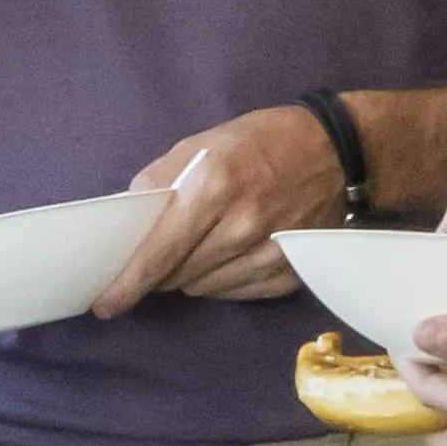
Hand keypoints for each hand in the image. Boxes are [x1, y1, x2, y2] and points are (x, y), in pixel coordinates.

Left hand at [92, 104, 352, 316]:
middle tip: (161, 252)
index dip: (128, 283)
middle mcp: (241, 226)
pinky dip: (220, 279)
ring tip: (201, 244)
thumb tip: (130, 216)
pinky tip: (229, 253)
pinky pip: (234, 292)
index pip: (159, 252)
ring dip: (190, 274)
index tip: (105, 303)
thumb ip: (160, 179)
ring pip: (203, 287)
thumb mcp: (204, 142)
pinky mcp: (289, 274)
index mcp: (213, 187)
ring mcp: (269, 255)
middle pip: (177, 275)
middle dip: (159, 270)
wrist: (341, 154)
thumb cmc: (264, 141)